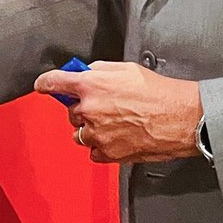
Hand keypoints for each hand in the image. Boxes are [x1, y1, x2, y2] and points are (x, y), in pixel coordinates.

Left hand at [33, 62, 202, 164]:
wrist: (180, 118)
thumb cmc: (159, 93)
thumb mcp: (127, 69)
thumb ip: (101, 69)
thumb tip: (87, 72)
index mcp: (92, 86)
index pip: (55, 83)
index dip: (45, 83)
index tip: (42, 85)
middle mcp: (90, 110)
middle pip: (71, 111)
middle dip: (82, 108)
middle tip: (105, 105)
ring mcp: (97, 134)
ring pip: (80, 133)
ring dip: (91, 128)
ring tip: (115, 123)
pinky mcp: (108, 153)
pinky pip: (93, 151)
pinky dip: (101, 146)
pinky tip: (119, 137)